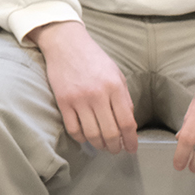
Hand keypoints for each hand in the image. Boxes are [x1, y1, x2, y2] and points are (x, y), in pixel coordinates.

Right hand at [31, 20, 138, 153]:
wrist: (66, 44)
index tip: (132, 148)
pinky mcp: (63, 101)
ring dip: (99, 145)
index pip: (126, 123)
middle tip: (117, 150)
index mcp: (114, 87)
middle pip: (110, 133)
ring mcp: (78, 99)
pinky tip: (86, 137)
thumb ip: (124, 98)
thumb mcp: (116, 74)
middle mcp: (97, 95)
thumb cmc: (93, 58)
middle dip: (115, 147)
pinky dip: (81, 138)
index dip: (131, 140)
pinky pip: (73, 129)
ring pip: (92, 134)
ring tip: (102, 146)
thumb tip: (128, 123)